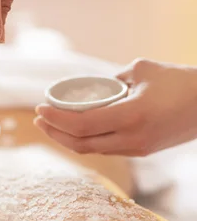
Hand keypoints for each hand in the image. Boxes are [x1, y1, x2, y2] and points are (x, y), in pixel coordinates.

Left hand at [35, 59, 196, 156]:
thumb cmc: (181, 82)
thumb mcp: (143, 70)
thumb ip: (114, 78)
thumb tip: (95, 86)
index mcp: (131, 117)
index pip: (81, 125)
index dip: (56, 120)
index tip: (40, 108)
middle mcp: (132, 139)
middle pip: (81, 144)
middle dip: (55, 133)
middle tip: (39, 118)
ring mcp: (137, 148)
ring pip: (92, 150)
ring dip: (68, 139)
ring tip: (52, 125)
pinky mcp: (142, 151)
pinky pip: (106, 148)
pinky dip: (86, 140)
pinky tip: (77, 129)